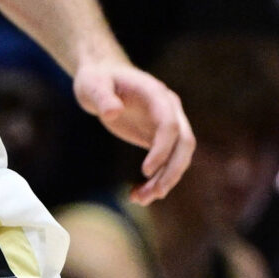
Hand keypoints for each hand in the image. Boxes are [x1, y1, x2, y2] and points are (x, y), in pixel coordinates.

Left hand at [73, 59, 194, 203]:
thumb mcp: (93, 85)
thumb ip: (102, 97)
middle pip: (185, 143)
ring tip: (139, 199)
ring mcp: (166, 124)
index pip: (170, 125)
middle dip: (172, 171)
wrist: (102, 77)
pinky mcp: (157, 137)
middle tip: (153, 193)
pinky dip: (155, 179)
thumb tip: (113, 113)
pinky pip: (166, 162)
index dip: (162, 148)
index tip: (145, 170)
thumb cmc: (97, 79)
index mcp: (156, 95)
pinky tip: (136, 194)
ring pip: (178, 157)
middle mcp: (169, 109)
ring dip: (164, 180)